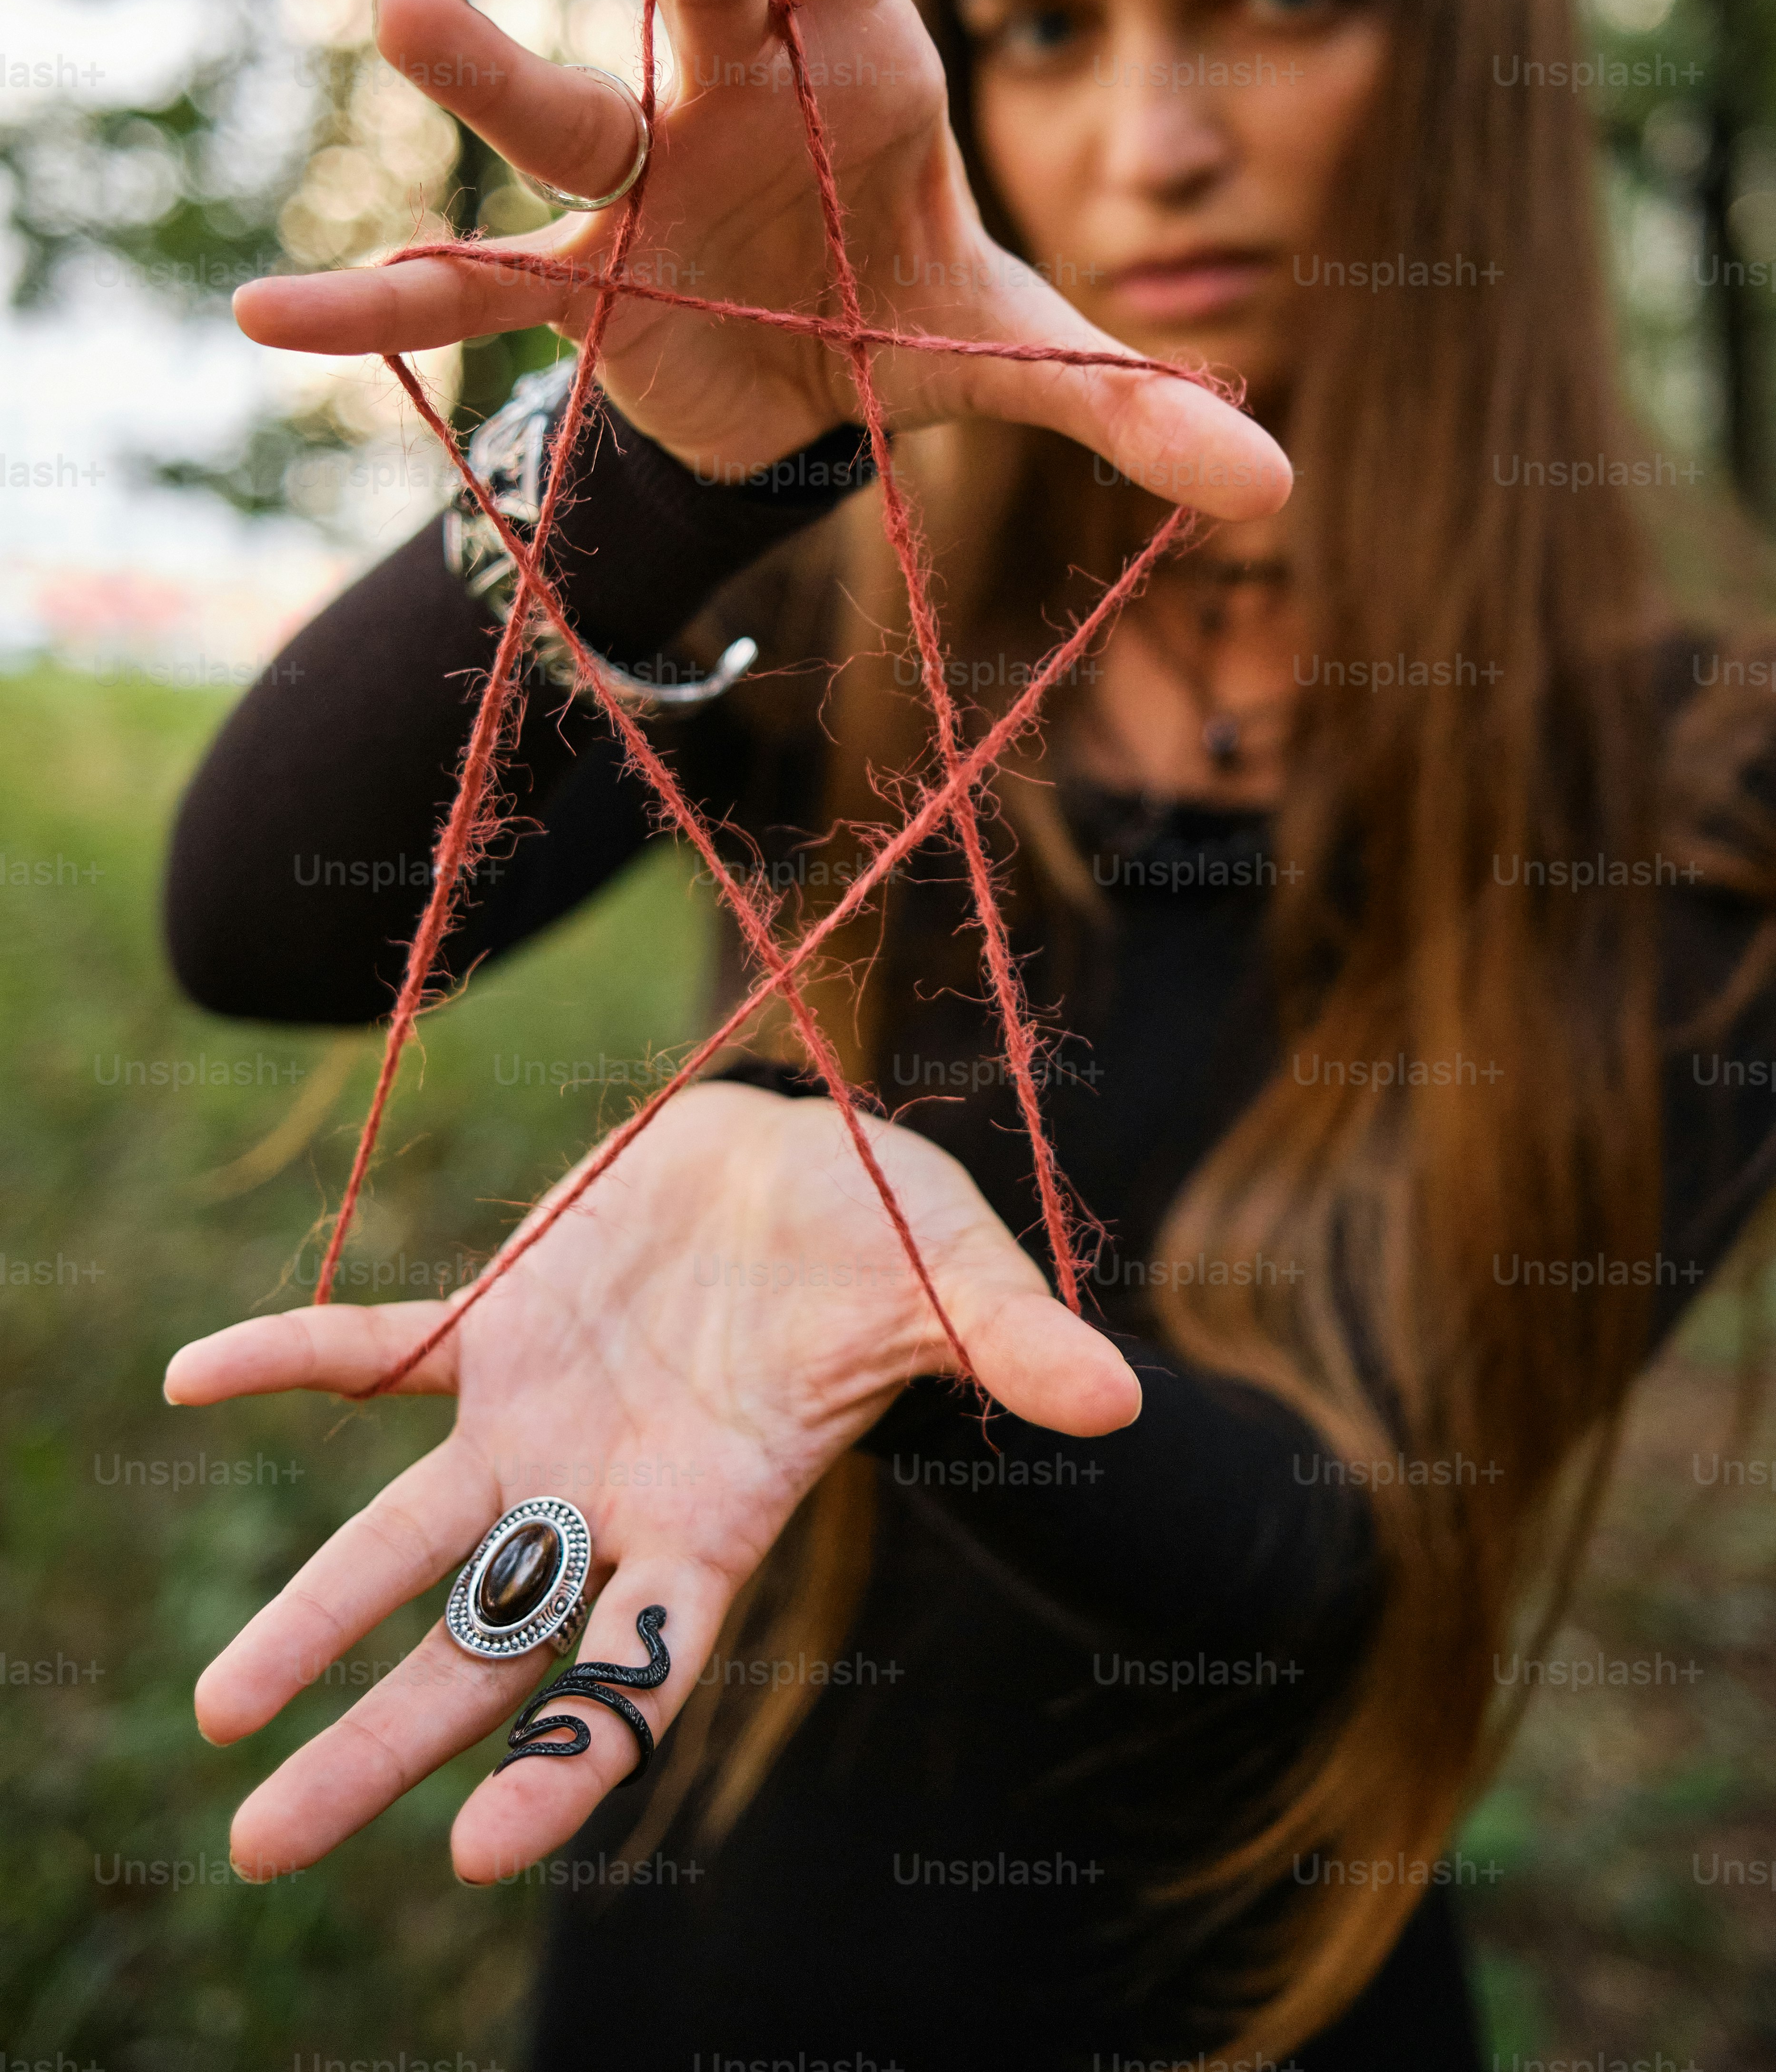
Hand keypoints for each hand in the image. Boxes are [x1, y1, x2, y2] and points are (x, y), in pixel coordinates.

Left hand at [165, 1082, 1139, 1883]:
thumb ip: (1010, 1348)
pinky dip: (293, 1358)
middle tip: (263, 1846)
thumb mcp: (957, 1282)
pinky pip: (377, 1349)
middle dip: (380, 1746)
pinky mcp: (500, 1320)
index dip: (566, 1755)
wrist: (805, 1154)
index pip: (632, 1666)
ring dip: (310, 1612)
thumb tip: (1115, 1401)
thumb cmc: (891, 1235)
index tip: (478, 1852)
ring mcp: (542, 1415)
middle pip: (487, 1649)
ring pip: (409, 1536)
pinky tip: (192, 1378)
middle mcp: (610, 1494)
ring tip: (218, 1713)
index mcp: (716, 1514)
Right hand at [233, 0, 1288, 522]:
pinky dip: (382, 302)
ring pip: (567, 115)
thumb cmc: (908, 312)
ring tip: (403, 14)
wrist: (811, 385)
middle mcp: (736, 103)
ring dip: (494, 71)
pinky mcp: (583, 283)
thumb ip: (1134, 402)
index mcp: (856, 76)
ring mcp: (645, 188)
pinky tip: (271, 316)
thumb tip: (1273, 488)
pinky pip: (470, 287)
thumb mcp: (1024, 356)